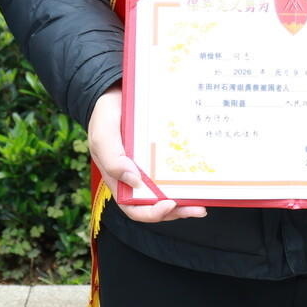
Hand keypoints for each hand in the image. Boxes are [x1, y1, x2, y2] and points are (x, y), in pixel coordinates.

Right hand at [87, 86, 205, 222]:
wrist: (115, 93)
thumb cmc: (105, 117)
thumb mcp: (102, 136)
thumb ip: (112, 159)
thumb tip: (134, 181)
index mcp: (119, 180)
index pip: (134, 207)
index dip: (151, 213)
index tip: (169, 204)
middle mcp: (136, 179)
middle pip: (156, 205)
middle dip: (177, 211)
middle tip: (197, 209)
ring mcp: (150, 168)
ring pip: (168, 192)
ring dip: (185, 201)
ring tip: (203, 203)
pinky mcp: (161, 155)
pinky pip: (174, 171)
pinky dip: (187, 178)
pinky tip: (201, 178)